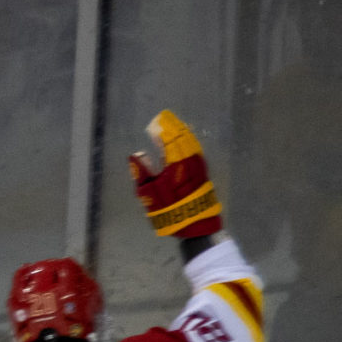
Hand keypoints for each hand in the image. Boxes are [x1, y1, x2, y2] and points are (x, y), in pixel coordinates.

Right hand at [129, 110, 221, 239]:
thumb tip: (137, 154)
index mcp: (175, 162)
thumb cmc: (168, 209)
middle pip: (182, 137)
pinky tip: (186, 138)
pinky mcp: (203, 170)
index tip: (153, 124)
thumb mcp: (148, 193)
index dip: (161, 130)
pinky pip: (196, 148)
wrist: (195, 223)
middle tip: (164, 118)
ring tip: (174, 124)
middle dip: (172, 126)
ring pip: (191, 141)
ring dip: (182, 131)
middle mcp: (189, 160)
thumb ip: (142, 171)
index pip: (168, 139)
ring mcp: (198, 164)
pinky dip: (189, 140)